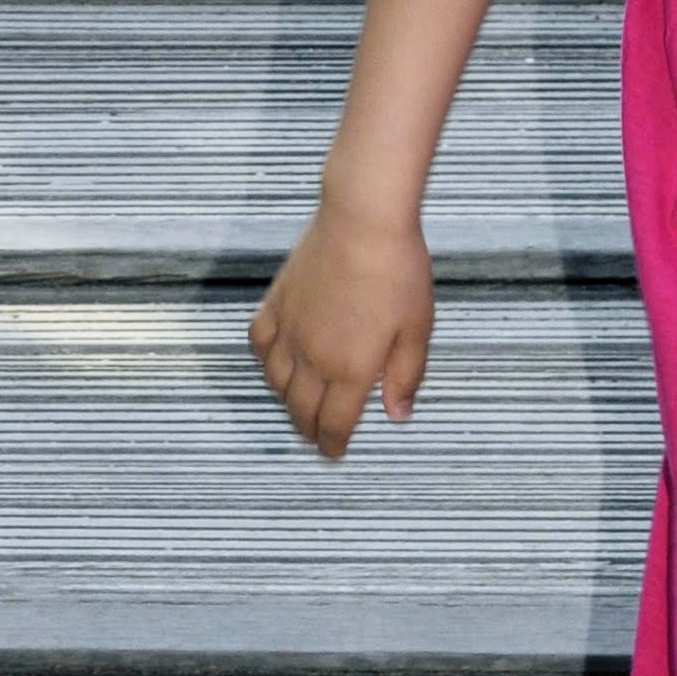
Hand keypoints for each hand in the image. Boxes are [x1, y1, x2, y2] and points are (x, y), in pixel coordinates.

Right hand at [249, 198, 434, 459]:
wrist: (363, 221)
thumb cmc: (398, 272)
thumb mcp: (416, 330)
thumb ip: (405, 377)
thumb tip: (397, 416)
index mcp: (351, 369)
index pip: (335, 424)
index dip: (333, 445)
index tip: (334, 454)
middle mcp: (313, 357)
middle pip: (301, 410)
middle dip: (309, 431)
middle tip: (317, 438)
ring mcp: (290, 329)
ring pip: (276, 382)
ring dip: (286, 400)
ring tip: (298, 405)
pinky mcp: (277, 302)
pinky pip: (260, 343)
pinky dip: (265, 361)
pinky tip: (275, 362)